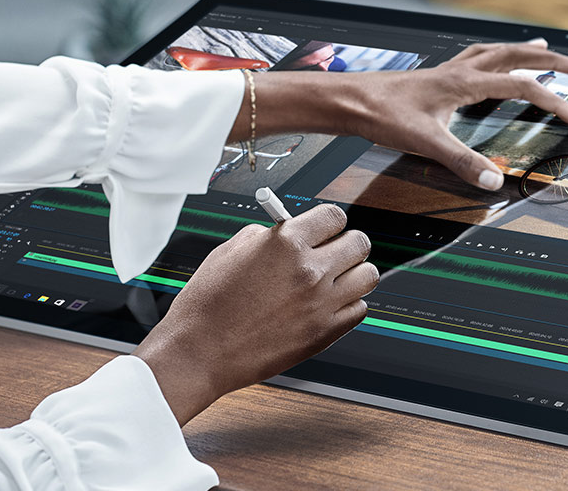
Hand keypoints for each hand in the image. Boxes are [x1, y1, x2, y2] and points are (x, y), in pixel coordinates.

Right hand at [131, 204, 373, 424]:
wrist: (200, 352)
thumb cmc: (208, 304)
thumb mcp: (230, 251)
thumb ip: (267, 236)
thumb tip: (287, 231)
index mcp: (286, 242)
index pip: (334, 216)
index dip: (328, 221)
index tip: (324, 228)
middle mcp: (310, 270)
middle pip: (358, 243)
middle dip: (345, 243)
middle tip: (332, 251)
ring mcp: (321, 304)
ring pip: (368, 276)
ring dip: (353, 273)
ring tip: (335, 278)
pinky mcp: (325, 334)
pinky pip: (359, 309)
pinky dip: (348, 305)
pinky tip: (328, 305)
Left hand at [345, 40, 567, 189]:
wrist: (348, 100)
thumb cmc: (381, 116)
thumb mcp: (425, 141)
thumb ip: (461, 161)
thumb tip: (494, 181)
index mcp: (465, 82)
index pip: (524, 87)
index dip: (557, 103)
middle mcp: (461, 70)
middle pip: (517, 56)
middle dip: (552, 60)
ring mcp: (448, 70)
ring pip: (496, 52)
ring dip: (523, 51)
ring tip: (543, 47)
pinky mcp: (436, 77)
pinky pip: (475, 58)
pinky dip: (494, 57)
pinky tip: (489, 64)